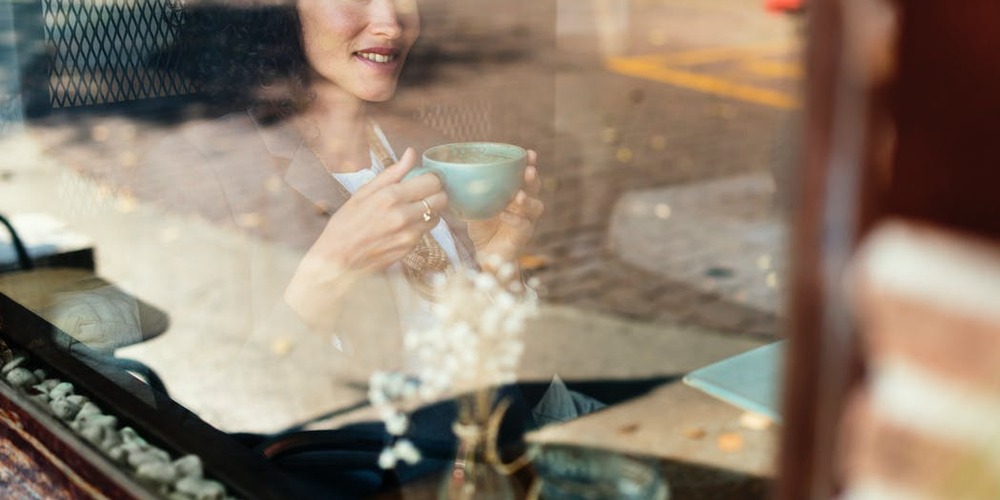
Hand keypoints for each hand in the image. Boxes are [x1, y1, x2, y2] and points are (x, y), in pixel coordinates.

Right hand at [285, 148, 446, 329]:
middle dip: (436, 193)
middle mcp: (404, 216)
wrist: (337, 259)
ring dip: (430, 210)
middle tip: (424, 192)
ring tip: (411, 209)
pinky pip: (425, 231)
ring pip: (437, 216)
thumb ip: (392, 173)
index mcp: (391, 197)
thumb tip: (411, 153)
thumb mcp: (363, 192)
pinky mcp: (410, 248)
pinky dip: (420, 226)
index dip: (432, 177)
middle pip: (441, 199)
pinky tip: (402, 225)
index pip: (432, 181)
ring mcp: (409, 234)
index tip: (425, 178)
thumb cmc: (345, 224)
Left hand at [467, 149, 544, 266]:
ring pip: (535, 207)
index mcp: (515, 192)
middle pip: (535, 188)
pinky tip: (505, 214)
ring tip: (518, 196)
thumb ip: (472, 192)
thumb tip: (451, 174)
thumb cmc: (482, 226)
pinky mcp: (522, 236)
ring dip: (527, 200)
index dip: (529, 164)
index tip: (529, 153)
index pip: (525, 175)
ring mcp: (526, 220)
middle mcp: (524, 205)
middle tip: (528, 171)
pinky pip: (523, 226)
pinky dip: (514, 219)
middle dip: (532, 178)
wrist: (485, 253)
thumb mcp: (476, 206)